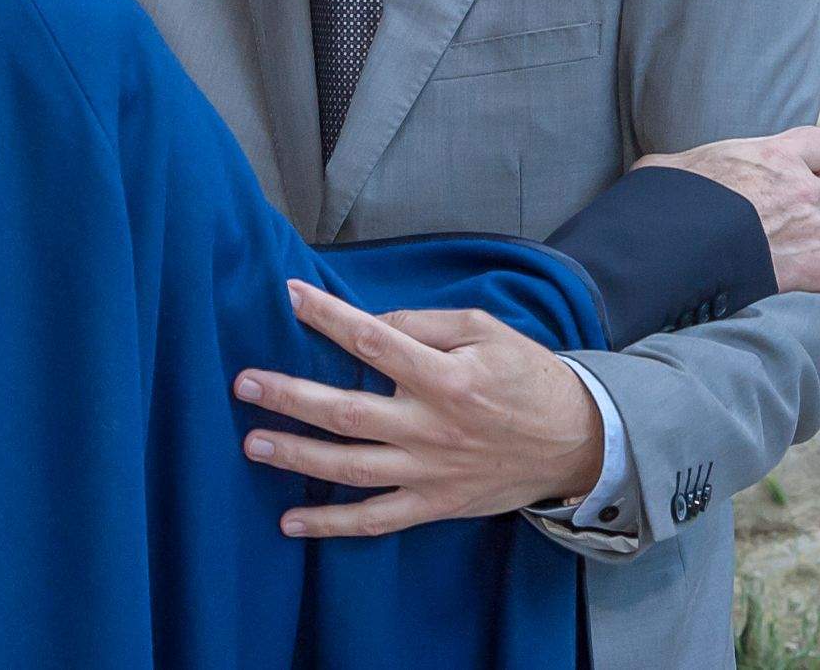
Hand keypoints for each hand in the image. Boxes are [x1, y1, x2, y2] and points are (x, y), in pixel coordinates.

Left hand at [234, 279, 602, 537]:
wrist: (576, 440)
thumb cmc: (527, 375)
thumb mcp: (486, 329)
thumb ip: (425, 323)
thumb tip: (371, 323)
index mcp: (445, 376)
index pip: (372, 339)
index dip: (327, 315)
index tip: (291, 294)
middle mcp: (430, 427)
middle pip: (347, 412)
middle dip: (290, 397)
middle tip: (244, 384)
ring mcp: (429, 472)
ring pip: (350, 469)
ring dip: (296, 458)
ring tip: (251, 445)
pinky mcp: (433, 505)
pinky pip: (375, 520)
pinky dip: (331, 526)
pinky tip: (290, 523)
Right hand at [634, 125, 819, 303]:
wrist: (677, 244)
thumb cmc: (670, 200)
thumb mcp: (672, 165)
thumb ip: (689, 165)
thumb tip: (660, 172)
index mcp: (776, 156)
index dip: (819, 162)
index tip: (804, 175)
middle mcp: (803, 190)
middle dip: (817, 214)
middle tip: (787, 227)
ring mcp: (811, 232)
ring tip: (789, 265)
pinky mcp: (811, 271)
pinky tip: (800, 295)